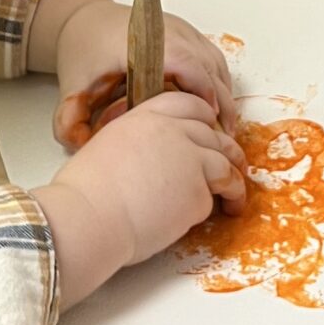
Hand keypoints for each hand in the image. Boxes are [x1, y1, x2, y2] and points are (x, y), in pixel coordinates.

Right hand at [36, 92, 247, 305]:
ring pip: (225, 165)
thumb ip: (139, 145)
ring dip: (235, 184)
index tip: (211, 130)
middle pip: (213, 135)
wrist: (88, 217)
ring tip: (235, 201)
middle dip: (229, 152)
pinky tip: (203, 219)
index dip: (205, 117)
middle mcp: (172, 131)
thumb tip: (153, 162)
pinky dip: (211, 209)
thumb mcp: (109, 148)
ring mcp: (189, 158)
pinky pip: (212, 199)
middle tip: (234, 167)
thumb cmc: (87, 193)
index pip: (188, 105)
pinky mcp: (198, 190)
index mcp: (146, 117)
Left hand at [54, 0, 235, 130]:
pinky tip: (213, 105)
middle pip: (209, 65)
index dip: (204, 93)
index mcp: (145, 43)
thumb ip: (69, 120)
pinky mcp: (187, 33)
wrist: (85, 20)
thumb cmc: (85, 50)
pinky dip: (217, 81)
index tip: (208, 121)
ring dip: (222, 92)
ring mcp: (182, 29)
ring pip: (215, 62)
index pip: (188, 64)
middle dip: (220, 101)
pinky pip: (212, 57)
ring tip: (222, 125)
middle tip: (222, 136)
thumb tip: (78, 145)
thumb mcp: (73, 88)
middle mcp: (169, 31)